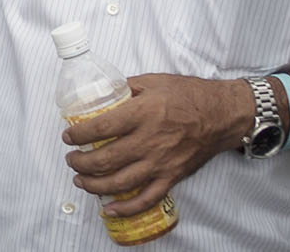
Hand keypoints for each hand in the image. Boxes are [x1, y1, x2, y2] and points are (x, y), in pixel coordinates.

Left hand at [62, 73, 248, 217]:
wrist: (222, 114)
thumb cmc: (188, 95)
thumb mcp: (153, 81)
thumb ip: (126, 87)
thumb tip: (102, 93)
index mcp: (142, 114)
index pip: (101, 128)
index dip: (79, 134)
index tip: (68, 136)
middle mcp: (149, 141)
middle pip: (106, 159)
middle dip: (81, 162)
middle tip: (71, 159)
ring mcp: (161, 163)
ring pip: (121, 182)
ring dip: (95, 185)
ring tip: (80, 180)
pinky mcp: (172, 177)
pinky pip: (147, 198)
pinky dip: (126, 207)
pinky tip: (109, 209)